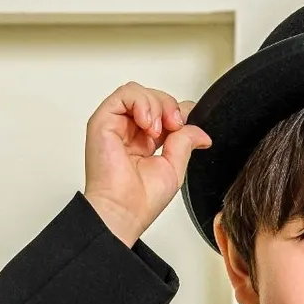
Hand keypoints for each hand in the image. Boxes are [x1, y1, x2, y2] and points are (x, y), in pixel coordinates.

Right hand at [83, 81, 211, 245]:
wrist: (125, 211)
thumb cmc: (141, 200)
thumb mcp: (175, 167)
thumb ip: (186, 142)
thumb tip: (201, 131)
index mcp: (145, 142)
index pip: (163, 111)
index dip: (178, 111)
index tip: (187, 124)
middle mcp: (129, 131)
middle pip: (153, 98)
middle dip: (169, 107)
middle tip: (175, 127)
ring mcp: (115, 125)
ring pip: (139, 92)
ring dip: (156, 105)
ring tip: (157, 130)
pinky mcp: (103, 120)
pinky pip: (124, 94)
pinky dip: (141, 102)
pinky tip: (147, 124)